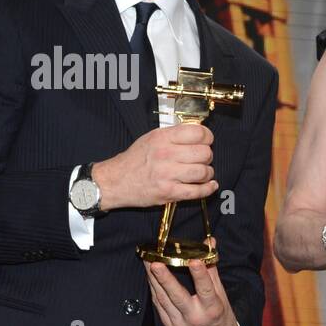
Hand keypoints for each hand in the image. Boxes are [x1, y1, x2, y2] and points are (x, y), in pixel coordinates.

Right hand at [92, 124, 216, 211]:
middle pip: (204, 153)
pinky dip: (208, 188)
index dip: (207, 137)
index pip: (198, 133)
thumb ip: (174, 135)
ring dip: (207, 173)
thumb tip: (198, 133)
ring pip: (204, 172)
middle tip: (202, 159)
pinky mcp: (169, 192)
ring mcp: (167, 174)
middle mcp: (165, 154)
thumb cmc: (135, 160)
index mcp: (162, 138)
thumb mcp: (151, 138)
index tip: (207, 141)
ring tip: (202, 173)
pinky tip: (209, 185)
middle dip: (207, 156)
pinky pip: (198, 191)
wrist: (115, 181)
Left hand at [145, 256, 238, 325]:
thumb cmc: (220, 316)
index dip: (199, 274)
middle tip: (155, 262)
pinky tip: (151, 278)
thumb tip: (209, 244)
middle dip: (164, 278)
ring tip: (148, 263)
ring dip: (153, 280)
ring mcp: (179, 323)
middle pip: (177, 295)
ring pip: (163, 299)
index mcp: (212, 309)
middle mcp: (194, 317)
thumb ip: (212, 269)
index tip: (194, 260)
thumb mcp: (221, 294)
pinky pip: (159, 305)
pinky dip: (154, 290)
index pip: (206, 289)